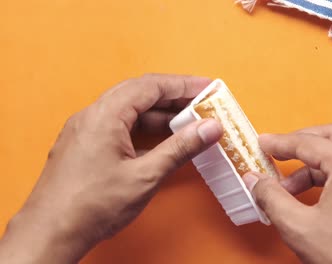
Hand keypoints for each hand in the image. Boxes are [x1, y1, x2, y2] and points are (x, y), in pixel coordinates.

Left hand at [0, 74, 222, 262]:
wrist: (51, 233)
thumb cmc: (91, 206)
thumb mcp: (145, 176)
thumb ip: (180, 148)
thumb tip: (209, 129)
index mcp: (105, 115)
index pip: (150, 86)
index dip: (182, 85)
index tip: (206, 87)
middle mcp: (92, 116)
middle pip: (139, 94)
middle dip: (172, 97)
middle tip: (200, 103)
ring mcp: (86, 130)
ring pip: (128, 111)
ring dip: (158, 114)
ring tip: (187, 123)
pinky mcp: (85, 146)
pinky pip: (119, 126)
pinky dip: (143, 129)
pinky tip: (160, 141)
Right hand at [243, 123, 331, 263]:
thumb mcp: (298, 227)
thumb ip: (271, 197)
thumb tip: (255, 180)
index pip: (309, 143)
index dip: (281, 143)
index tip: (264, 143)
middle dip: (303, 141)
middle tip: (280, 151)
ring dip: (317, 162)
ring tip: (291, 187)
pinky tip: (316, 193)